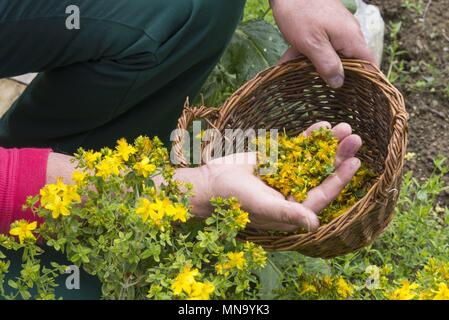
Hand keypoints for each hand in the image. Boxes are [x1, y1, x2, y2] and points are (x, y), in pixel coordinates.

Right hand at [177, 122, 361, 231]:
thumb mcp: (261, 205)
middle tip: (355, 137)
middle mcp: (293, 192)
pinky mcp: (277, 160)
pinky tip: (323, 126)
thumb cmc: (232, 199)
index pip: (322, 194)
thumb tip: (315, 224)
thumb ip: (287, 212)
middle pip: (322, 173)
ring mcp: (286, 174)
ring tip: (345, 127)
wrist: (209, 182)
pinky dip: (309, 138)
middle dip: (338, 156)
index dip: (339, 178)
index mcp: (293, 209)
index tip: (355, 161)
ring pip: (313, 158)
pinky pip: (297, 148)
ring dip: (328, 144)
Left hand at [270, 0, 375, 87]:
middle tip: (317, 92)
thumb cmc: (300, 13)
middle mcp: (347, 35)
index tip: (353, 98)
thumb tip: (339, 83)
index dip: (365, 82)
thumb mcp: (312, 43)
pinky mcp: (322, 27)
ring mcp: (335, 30)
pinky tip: (285, 63)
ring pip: (327, 55)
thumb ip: (327, 64)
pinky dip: (303, 54)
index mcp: (351, 39)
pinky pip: (316, 46)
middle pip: (346, 63)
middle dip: (330, 76)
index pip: (369, 65)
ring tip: (292, 78)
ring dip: (310, 66)